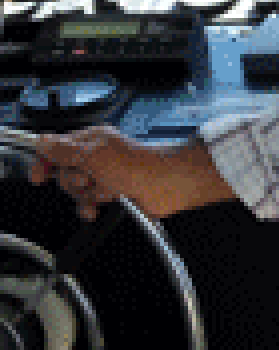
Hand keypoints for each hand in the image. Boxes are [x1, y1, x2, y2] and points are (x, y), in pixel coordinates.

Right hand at [30, 126, 189, 221]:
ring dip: (88, 195)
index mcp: (90, 141)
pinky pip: (88, 205)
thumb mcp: (94, 153)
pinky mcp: (111, 196)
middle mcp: (96, 158)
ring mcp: (103, 178)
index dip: (45, 162)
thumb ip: (64, 149)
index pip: (55, 149)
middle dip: (75, 181)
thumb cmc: (139, 165)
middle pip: (64, 174)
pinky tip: (100, 208)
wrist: (168, 187)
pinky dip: (91, 208)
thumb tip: (41, 142)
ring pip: (76, 192)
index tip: (39, 177)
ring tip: (106, 192)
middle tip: (90, 179)